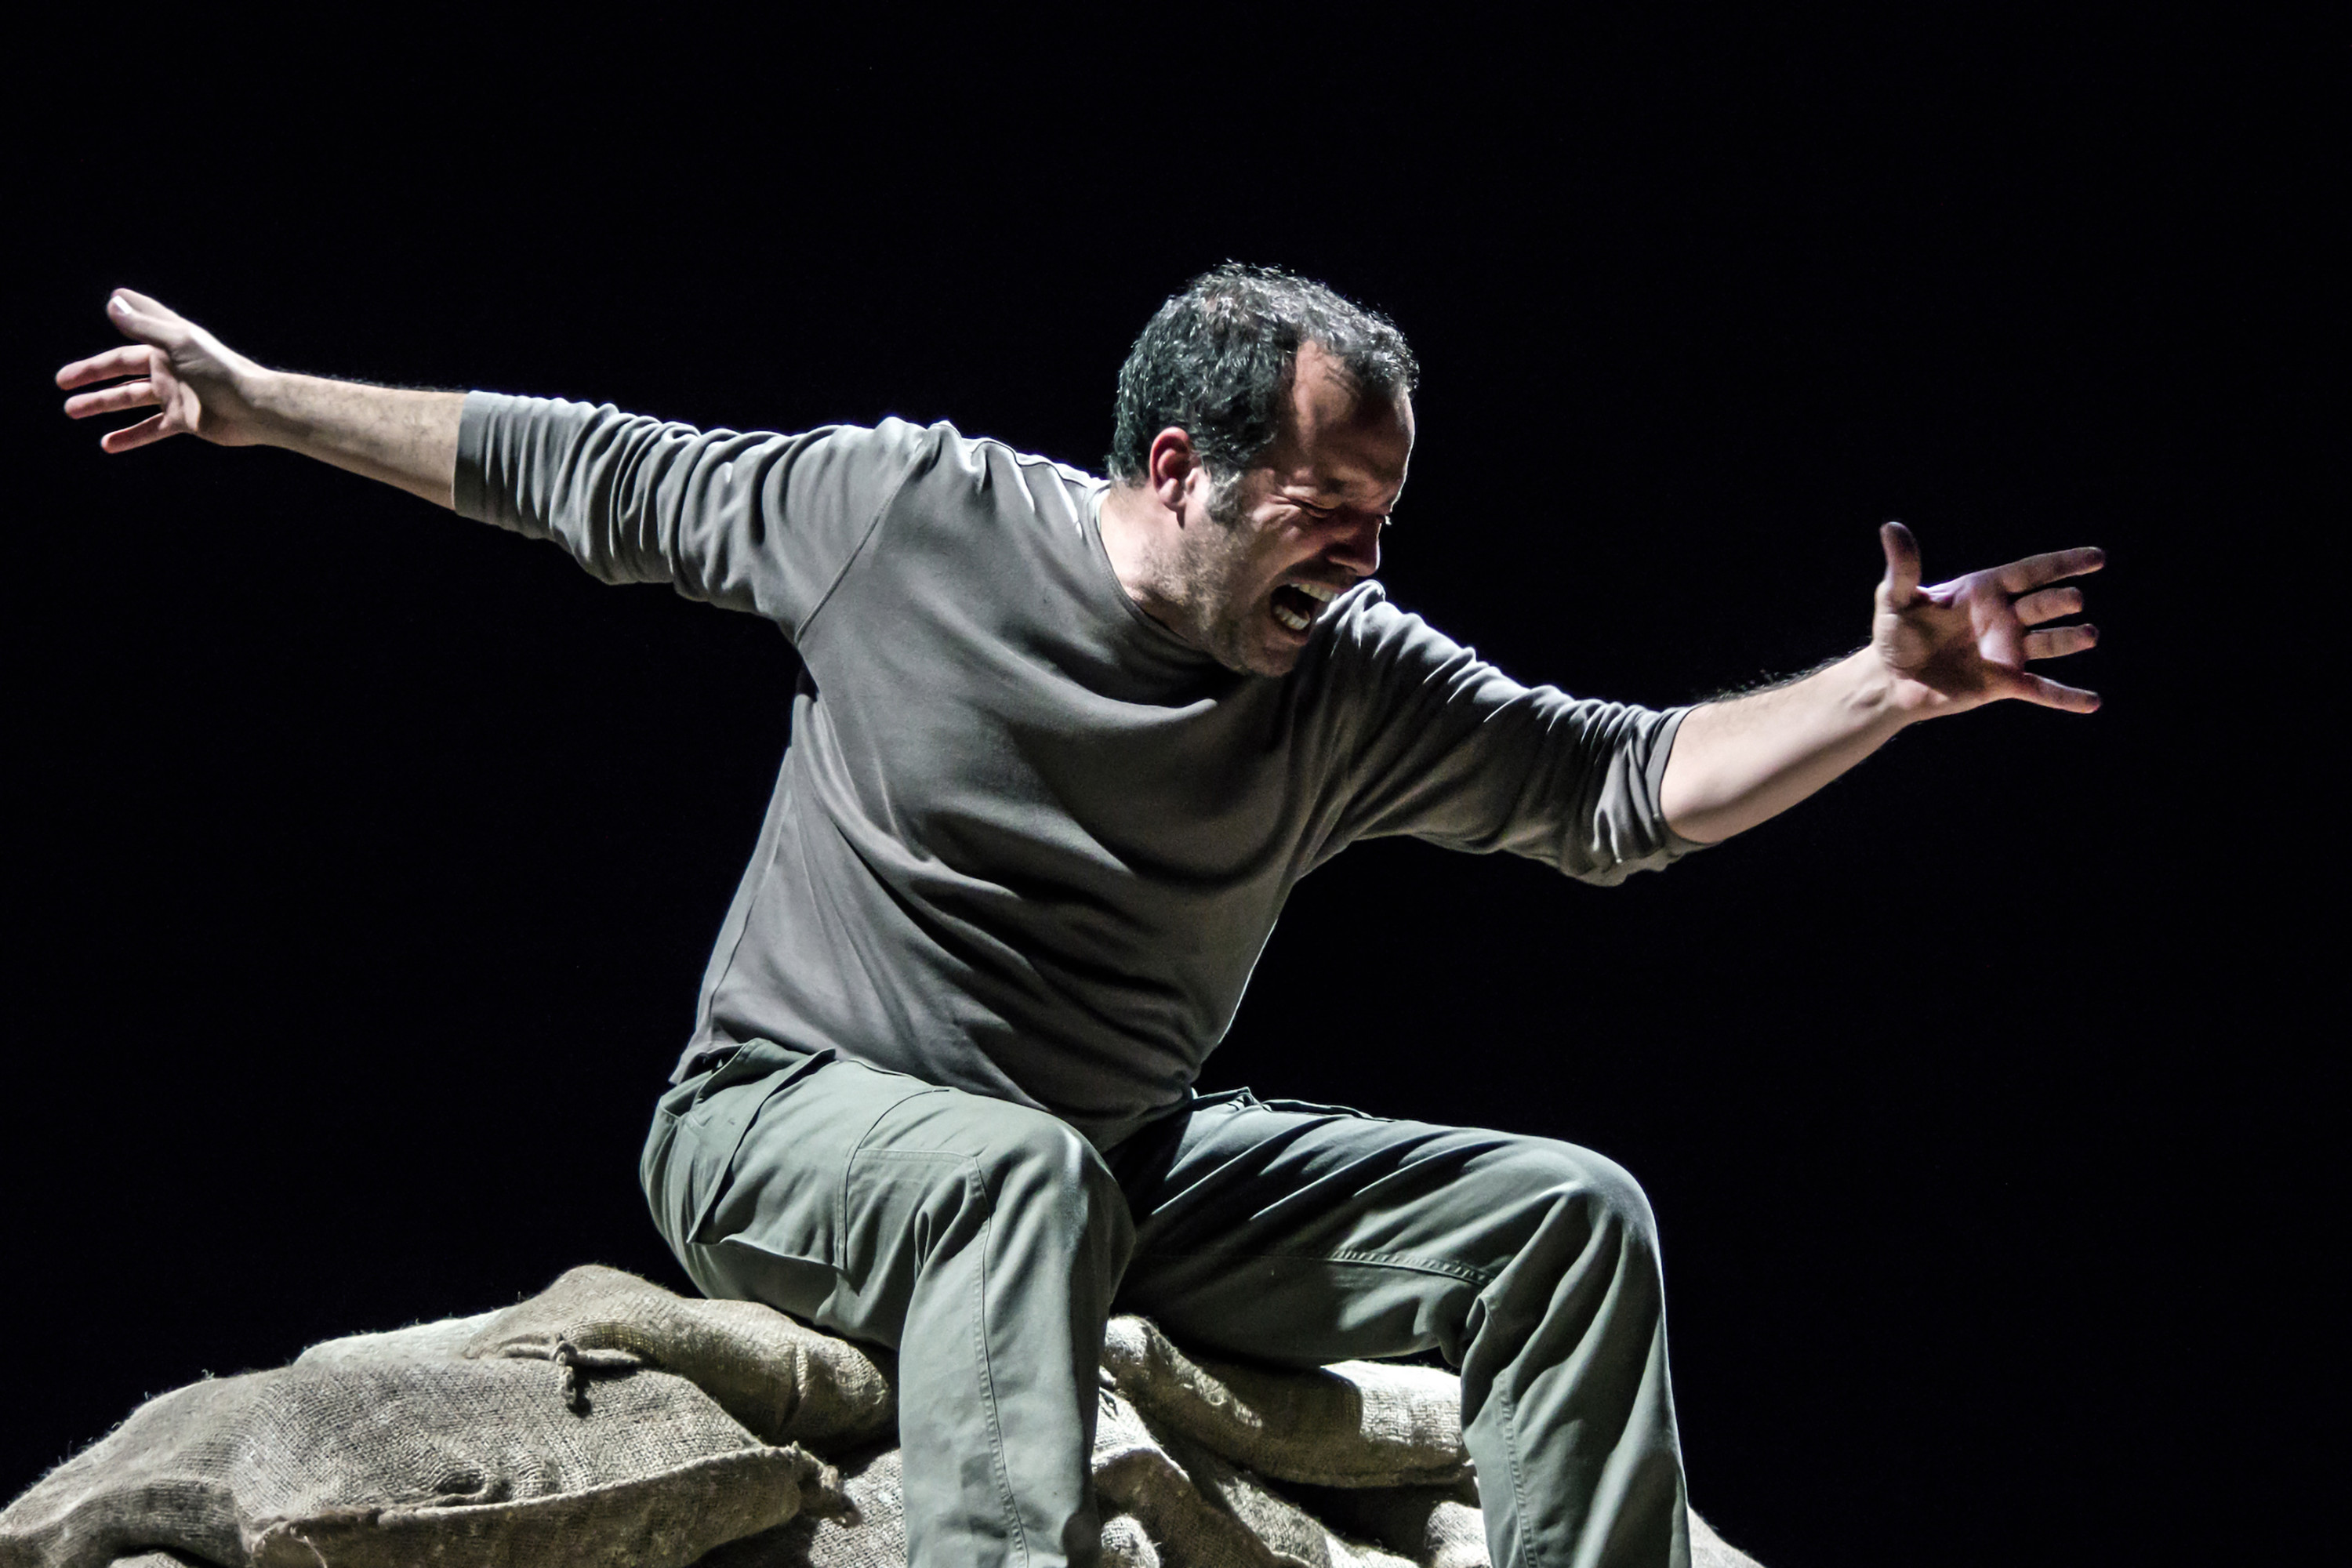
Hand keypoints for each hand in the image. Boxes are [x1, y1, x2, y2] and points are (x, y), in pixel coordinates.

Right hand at [57, 290, 273, 450]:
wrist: (254, 408)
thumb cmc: (221, 370)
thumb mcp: (179, 343)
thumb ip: (145, 325)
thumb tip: (114, 300)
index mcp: (167, 346)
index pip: (134, 329)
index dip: (121, 317)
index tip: (108, 301)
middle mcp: (168, 368)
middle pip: (121, 369)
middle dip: (91, 375)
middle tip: (60, 384)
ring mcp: (175, 395)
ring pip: (129, 400)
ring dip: (101, 405)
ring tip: (72, 410)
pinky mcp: (183, 421)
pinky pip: (149, 429)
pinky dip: (129, 436)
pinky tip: (107, 444)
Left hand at [1871, 522, 2102, 717]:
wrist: (1891, 678)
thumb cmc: (1894, 632)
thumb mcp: (1895, 598)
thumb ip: (1903, 568)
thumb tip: (1891, 527)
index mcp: (1985, 591)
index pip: (2032, 572)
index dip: (2063, 563)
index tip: (2097, 557)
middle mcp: (2004, 617)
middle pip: (2042, 604)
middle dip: (2060, 601)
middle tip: (2074, 600)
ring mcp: (2007, 650)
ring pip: (2049, 642)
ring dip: (2069, 640)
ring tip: (2088, 635)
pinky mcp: (2004, 682)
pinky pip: (2041, 690)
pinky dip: (2066, 697)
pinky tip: (2093, 703)